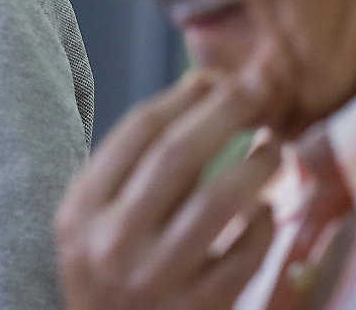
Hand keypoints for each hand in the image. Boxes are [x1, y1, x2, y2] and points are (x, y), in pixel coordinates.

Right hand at [55, 70, 279, 309]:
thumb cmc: (106, 272)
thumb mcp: (90, 221)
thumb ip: (130, 166)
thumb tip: (199, 90)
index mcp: (81, 209)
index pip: (137, 131)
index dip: (183, 95)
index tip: (214, 78)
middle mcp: (113, 241)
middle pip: (178, 154)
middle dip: (226, 110)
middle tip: (260, 87)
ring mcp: (157, 278)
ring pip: (219, 201)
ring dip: (256, 163)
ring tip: (274, 146)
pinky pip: (245, 255)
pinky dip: (263, 225)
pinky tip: (267, 209)